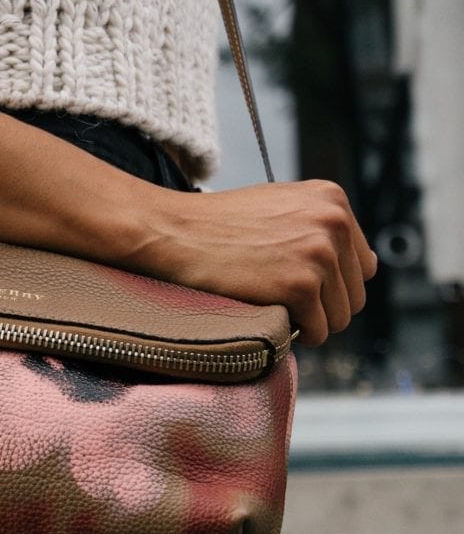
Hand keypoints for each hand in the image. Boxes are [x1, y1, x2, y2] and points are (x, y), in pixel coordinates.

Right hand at [129, 180, 377, 346]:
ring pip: (340, 317)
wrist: (171, 231)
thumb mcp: (277, 207)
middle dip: (321, 307)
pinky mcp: (301, 285)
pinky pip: (316, 331)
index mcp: (332, 200)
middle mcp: (334, 222)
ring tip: (270, 307)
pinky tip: (266, 314)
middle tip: (278, 303)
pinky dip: (293, 334)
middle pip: (355, 294)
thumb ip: (314, 226)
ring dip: (308, 322)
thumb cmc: (213, 225)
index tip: (296, 288)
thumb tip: (344, 265)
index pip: (362, 265)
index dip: (331, 285)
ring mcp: (320, 253)